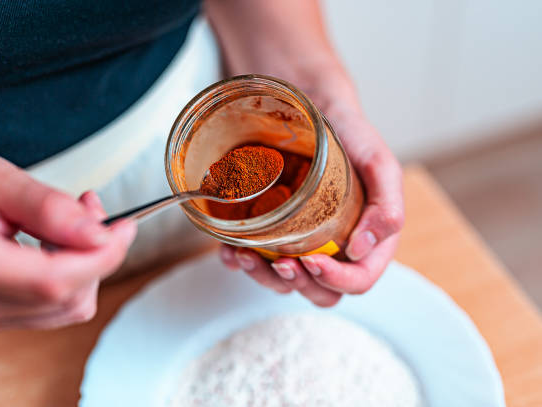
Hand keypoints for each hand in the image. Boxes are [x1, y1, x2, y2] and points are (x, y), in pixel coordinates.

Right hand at [0, 139, 135, 330]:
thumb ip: (50, 209)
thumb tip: (99, 235)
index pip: (52, 281)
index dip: (101, 257)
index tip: (124, 228)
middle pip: (66, 296)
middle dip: (97, 253)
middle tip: (93, 207)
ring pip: (68, 306)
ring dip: (87, 264)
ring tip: (75, 219)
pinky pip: (56, 308)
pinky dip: (73, 276)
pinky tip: (61, 244)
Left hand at [208, 0, 403, 304]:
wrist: (291, 91)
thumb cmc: (335, 120)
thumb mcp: (370, 151)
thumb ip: (386, 197)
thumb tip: (369, 246)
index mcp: (364, 227)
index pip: (360, 276)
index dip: (339, 281)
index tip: (312, 263)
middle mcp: (331, 234)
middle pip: (321, 288)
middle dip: (298, 283)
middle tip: (279, 262)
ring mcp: (298, 232)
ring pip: (285, 281)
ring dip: (264, 277)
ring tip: (246, 255)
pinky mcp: (268, 224)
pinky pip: (255, 259)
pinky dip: (240, 261)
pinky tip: (230, 249)